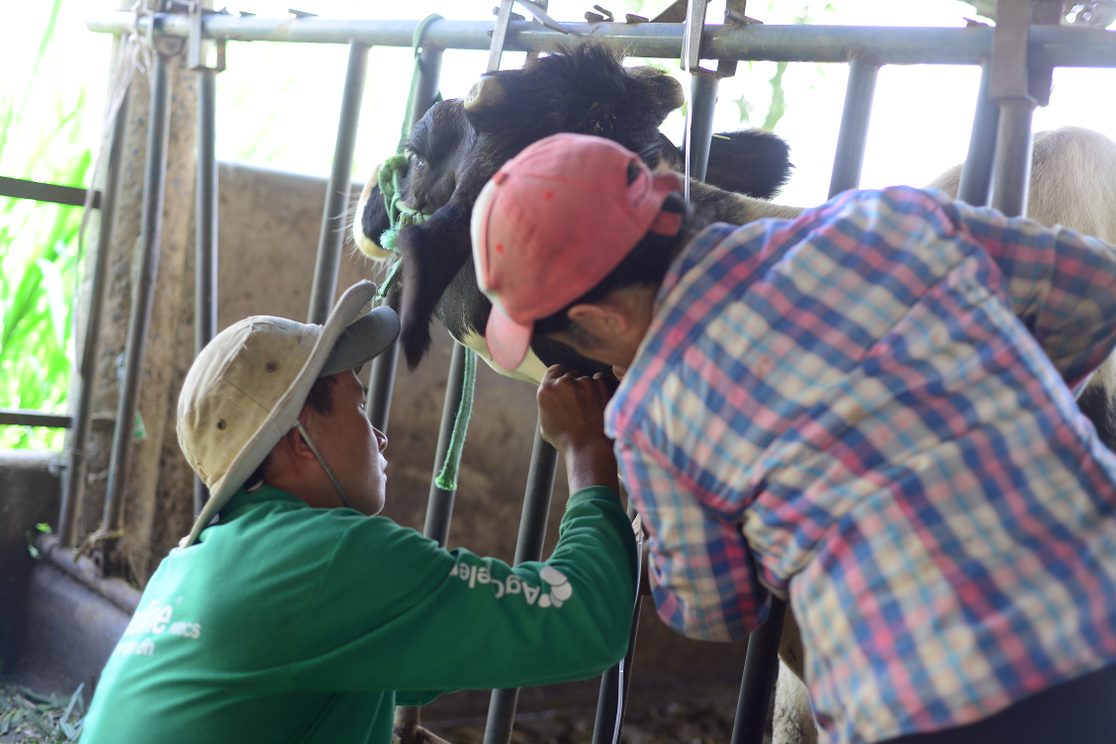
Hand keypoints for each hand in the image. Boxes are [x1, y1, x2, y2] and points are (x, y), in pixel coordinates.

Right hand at [537, 365, 618, 492]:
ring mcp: (584, 381)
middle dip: (574, 384)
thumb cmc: (566, 440)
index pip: (554, 370)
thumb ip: (548, 402)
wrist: (589, 448)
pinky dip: (600, 389)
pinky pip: (600, 380)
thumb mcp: (545, 422)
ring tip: (590, 408)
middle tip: (579, 401)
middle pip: (570, 373)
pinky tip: (599, 405)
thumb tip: (553, 395)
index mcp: (546, 389)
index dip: (560, 377)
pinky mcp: (601, 385)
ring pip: (586, 378)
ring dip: (588, 388)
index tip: (565, 386)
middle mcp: (564, 381)